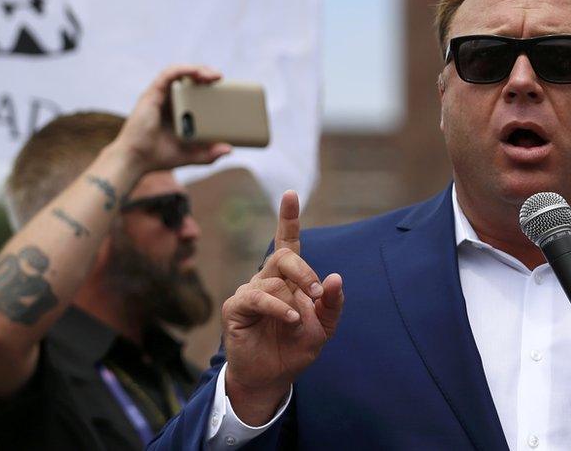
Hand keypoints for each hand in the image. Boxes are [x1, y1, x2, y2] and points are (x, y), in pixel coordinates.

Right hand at [111, 65, 231, 173]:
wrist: (136, 160)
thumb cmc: (159, 157)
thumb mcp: (191, 155)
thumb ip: (209, 154)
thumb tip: (229, 149)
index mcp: (177, 111)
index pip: (194, 91)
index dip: (208, 86)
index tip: (225, 89)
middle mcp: (168, 100)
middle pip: (188, 79)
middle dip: (206, 74)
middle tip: (221, 79)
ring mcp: (160, 96)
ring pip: (179, 72)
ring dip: (198, 69)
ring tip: (214, 76)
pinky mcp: (152, 94)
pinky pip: (168, 74)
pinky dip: (183, 69)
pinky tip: (196, 71)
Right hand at [222, 191, 343, 424]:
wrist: (272, 377)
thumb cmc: (295, 347)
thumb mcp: (324, 327)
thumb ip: (332, 303)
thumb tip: (334, 277)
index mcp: (288, 278)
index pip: (287, 241)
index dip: (288, 218)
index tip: (291, 194)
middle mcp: (267, 279)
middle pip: (283, 255)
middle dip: (303, 270)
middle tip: (316, 292)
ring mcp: (249, 291)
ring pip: (273, 279)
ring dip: (293, 300)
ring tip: (299, 321)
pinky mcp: (236, 307)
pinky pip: (259, 297)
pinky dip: (279, 308)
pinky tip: (291, 320)